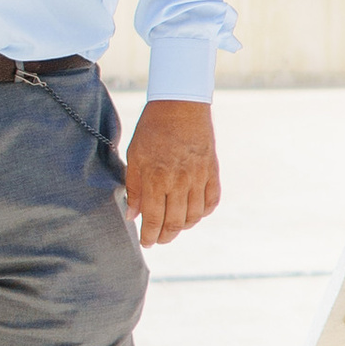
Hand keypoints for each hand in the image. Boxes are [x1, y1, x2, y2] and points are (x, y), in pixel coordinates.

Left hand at [124, 97, 218, 250]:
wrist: (181, 103)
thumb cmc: (153, 128)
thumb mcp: (135, 155)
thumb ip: (134, 188)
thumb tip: (132, 215)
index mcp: (156, 178)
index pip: (153, 219)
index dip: (148, 236)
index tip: (145, 242)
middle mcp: (179, 181)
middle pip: (174, 223)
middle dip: (165, 236)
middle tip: (158, 239)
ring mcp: (199, 177)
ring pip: (194, 216)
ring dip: (183, 227)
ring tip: (173, 226)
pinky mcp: (212, 171)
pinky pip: (211, 202)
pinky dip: (202, 212)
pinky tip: (193, 212)